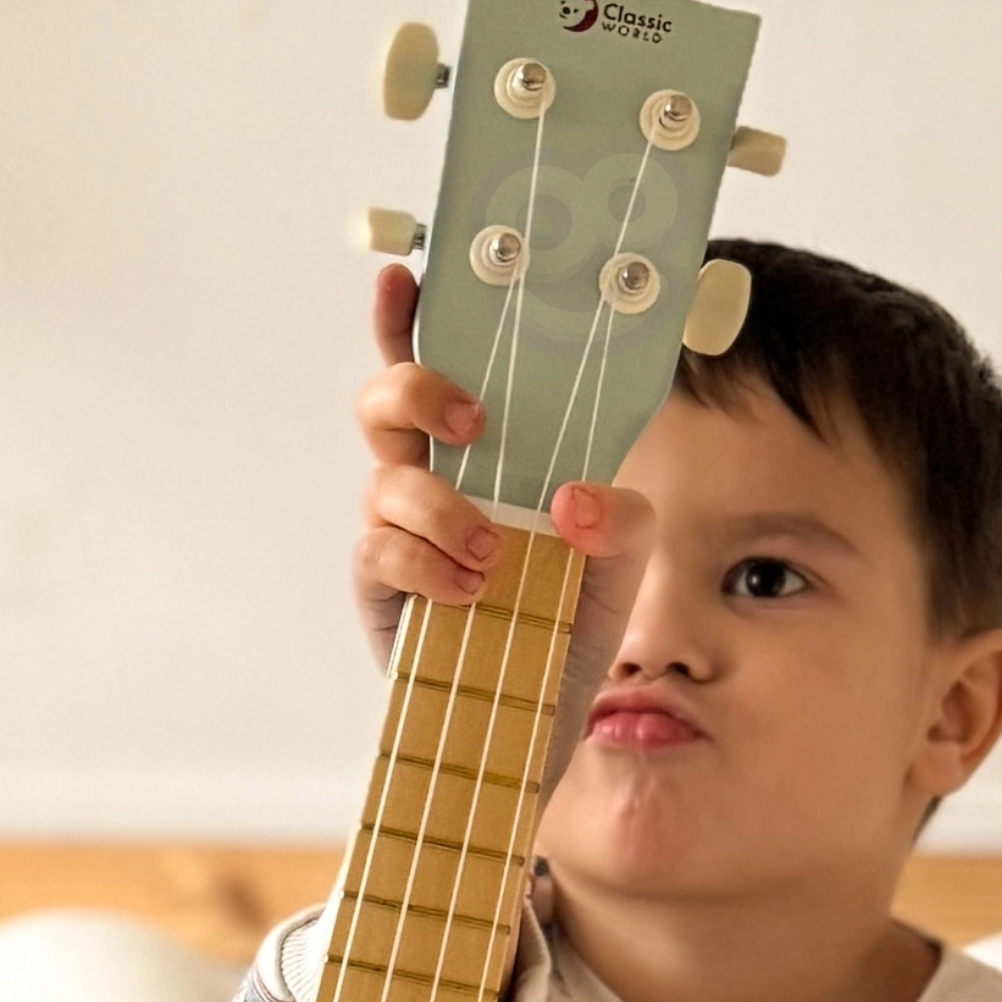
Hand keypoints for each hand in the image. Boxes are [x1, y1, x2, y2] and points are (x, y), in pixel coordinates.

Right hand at [353, 264, 652, 786]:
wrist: (535, 727)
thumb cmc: (567, 633)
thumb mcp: (623, 570)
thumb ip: (622, 519)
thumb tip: (574, 496)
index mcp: (485, 457)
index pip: (439, 368)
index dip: (410, 317)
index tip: (408, 274)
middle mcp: (431, 481)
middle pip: (385, 399)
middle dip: (420, 391)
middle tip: (476, 424)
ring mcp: (398, 534)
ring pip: (386, 478)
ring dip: (443, 507)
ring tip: (492, 555)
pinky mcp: (378, 588)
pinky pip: (381, 551)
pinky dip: (427, 564)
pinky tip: (468, 592)